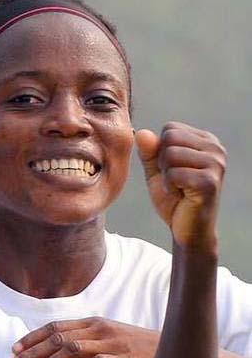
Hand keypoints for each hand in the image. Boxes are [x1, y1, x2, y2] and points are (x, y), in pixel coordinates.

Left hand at [9, 317, 158, 357]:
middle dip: (32, 352)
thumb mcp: (106, 341)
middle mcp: (99, 329)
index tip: (13, 349)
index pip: (55, 327)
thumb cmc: (134, 351)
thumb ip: (83, 345)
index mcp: (93, 323)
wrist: (173, 352)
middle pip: (58, 338)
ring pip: (73, 349)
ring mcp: (112, 343)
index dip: (32, 337)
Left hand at [136, 123, 224, 253]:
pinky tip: (180, 195)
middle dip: (162, 161)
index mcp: (206, 141)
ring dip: (166, 175)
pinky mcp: (209, 181)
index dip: (161, 151)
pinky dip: (168, 186)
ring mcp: (216, 164)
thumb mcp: (157, 171)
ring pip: (170, 154)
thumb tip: (141, 132)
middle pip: (170, 137)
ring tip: (178, 187)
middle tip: (174, 180)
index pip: (170, 128)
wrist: (187, 229)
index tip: (172, 169)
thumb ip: (149, 152)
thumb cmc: (173, 198)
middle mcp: (216, 149)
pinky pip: (173, 173)